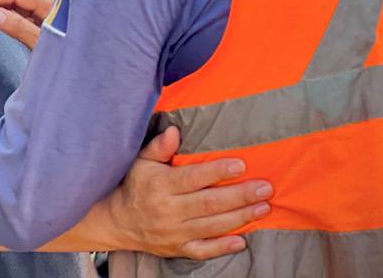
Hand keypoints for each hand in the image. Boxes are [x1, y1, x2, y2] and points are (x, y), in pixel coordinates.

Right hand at [106, 126, 271, 259]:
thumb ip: (159, 147)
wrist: (118, 222)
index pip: (193, 178)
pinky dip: (222, 247)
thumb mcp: (141, 161)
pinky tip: (242, 241)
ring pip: (212, 226)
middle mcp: (169, 210)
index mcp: (161, 186)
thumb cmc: (136, 185)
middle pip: (209, 203)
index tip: (241, 165)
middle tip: (264, 188)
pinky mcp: (178, 248)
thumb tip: (175, 131)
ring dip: (240, 218)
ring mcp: (174, 232)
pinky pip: (203, 250)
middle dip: (240, 196)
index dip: (217, 172)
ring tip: (263, 207)